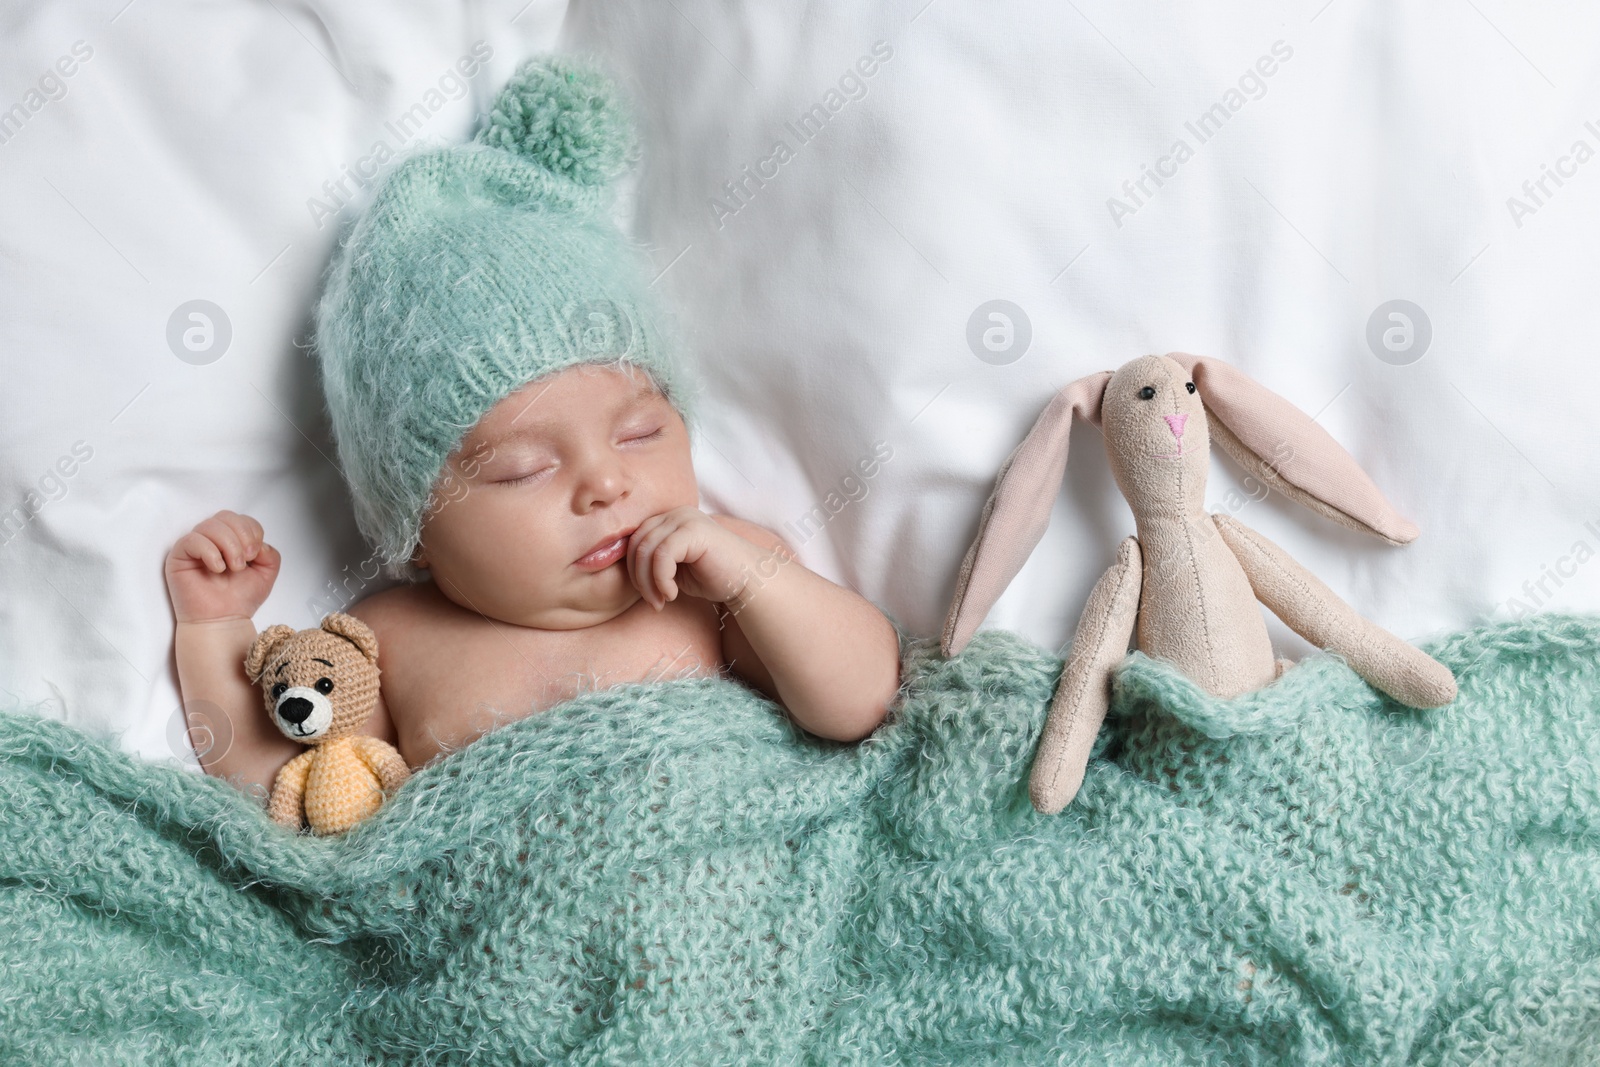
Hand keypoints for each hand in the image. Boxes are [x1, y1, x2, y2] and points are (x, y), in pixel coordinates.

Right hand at [165, 510, 281, 623]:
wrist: (223, 620)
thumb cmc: (239, 598)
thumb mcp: (267, 573)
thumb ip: (270, 554)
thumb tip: (258, 543)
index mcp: (231, 540)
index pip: (241, 519)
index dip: (252, 531)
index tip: (256, 554)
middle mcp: (212, 540)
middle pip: (226, 516)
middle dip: (242, 536)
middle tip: (246, 560)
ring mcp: (194, 547)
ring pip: (210, 525)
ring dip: (228, 545)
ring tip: (233, 567)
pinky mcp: (179, 556)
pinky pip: (191, 540)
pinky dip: (210, 552)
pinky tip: (217, 568)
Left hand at [625, 506, 767, 610]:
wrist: (748, 580)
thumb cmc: (713, 576)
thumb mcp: (674, 569)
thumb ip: (651, 562)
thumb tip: (623, 570)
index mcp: (668, 519)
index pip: (634, 540)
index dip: (633, 570)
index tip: (648, 596)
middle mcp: (675, 513)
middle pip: (636, 543)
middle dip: (638, 578)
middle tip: (654, 602)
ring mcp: (685, 519)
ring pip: (646, 550)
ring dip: (648, 583)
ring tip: (662, 601)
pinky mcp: (694, 530)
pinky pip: (662, 555)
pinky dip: (661, 579)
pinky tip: (673, 594)